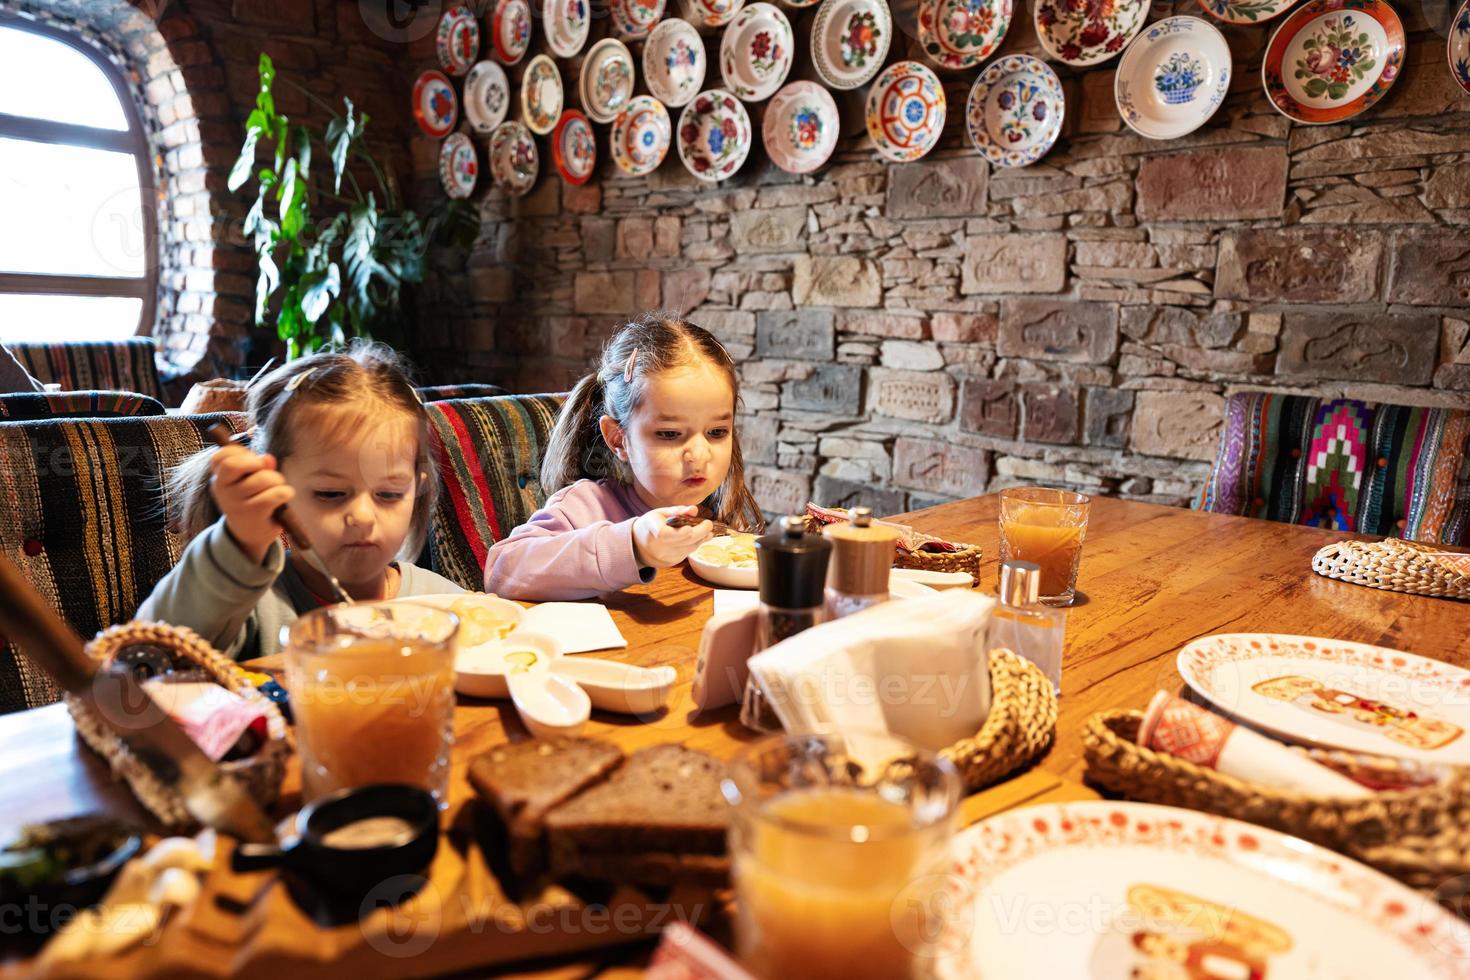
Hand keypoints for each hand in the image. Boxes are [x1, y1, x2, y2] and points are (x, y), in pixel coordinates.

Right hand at [209, 442, 294, 563]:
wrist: (248, 534)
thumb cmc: (251, 501)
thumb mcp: (248, 481)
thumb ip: (257, 466)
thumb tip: (267, 458)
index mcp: (219, 478)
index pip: (220, 457)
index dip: (240, 453)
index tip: (253, 462)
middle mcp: (223, 490)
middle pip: (234, 464)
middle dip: (257, 463)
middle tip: (267, 473)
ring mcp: (236, 503)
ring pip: (262, 478)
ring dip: (277, 480)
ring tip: (278, 488)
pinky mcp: (253, 514)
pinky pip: (275, 494)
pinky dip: (285, 492)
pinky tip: (285, 496)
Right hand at [632, 505, 712, 568]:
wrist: (637, 545)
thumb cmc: (650, 525)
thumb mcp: (660, 513)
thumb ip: (677, 511)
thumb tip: (694, 510)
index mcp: (652, 529)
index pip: (664, 534)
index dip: (679, 533)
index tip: (690, 528)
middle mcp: (657, 546)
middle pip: (684, 540)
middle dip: (700, 532)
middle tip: (709, 524)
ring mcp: (664, 556)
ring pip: (688, 548)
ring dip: (701, 539)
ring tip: (708, 531)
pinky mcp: (670, 563)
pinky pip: (686, 553)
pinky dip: (694, 545)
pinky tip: (699, 538)